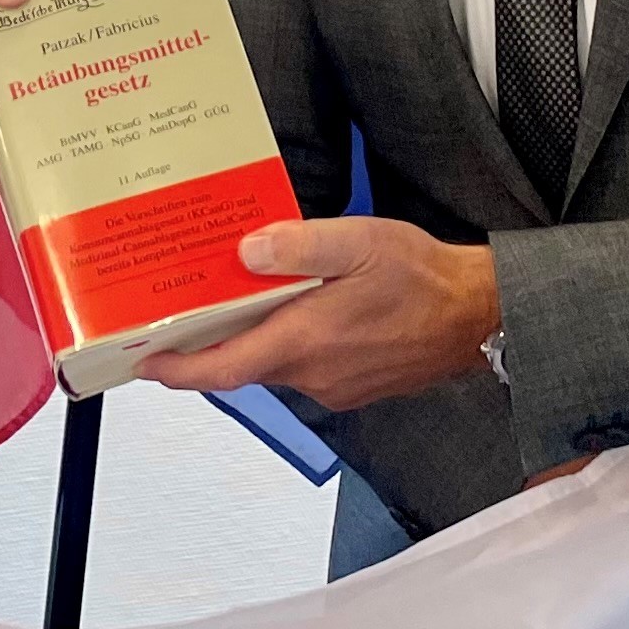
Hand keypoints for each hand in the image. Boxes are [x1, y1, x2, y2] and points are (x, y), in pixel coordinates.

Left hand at [143, 216, 501, 411]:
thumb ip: (299, 245)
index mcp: (305, 342)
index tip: (145, 362)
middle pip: (243, 366)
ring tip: (235, 300)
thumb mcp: (359, 242)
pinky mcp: (355, 385)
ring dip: (252, 340)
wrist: (483, 315)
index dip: (178, 369)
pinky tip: (293, 310)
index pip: (224, 370)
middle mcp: (314, 375)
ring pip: (275, 365)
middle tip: (178, 314)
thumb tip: (247, 251)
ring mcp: (335, 386)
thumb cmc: (424, 277)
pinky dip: (288, 343)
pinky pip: (306, 366)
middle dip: (208, 345)